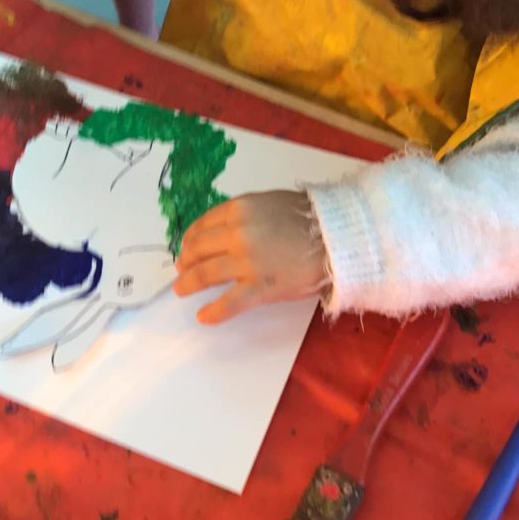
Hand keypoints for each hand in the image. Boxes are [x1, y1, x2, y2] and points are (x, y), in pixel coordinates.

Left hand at [174, 191, 327, 322]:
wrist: (337, 236)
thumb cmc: (309, 218)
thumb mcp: (270, 203)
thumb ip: (245, 215)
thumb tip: (225, 230)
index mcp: (239, 209)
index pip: (203, 225)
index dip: (191, 239)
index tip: (187, 248)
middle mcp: (237, 233)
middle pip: (199, 249)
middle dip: (186, 261)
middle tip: (181, 270)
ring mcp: (247, 262)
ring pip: (206, 274)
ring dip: (189, 283)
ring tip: (181, 290)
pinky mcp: (260, 287)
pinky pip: (230, 303)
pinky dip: (214, 312)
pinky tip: (204, 317)